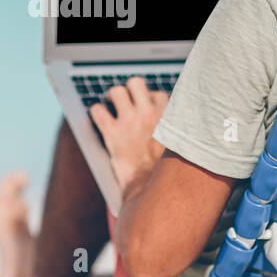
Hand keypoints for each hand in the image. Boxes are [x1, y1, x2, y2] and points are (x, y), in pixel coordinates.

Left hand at [89, 77, 167, 198]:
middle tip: (124, 101)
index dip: (150, 101)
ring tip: (109, 104)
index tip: (147, 108)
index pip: (159, 94)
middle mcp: (150, 114)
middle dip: (129, 90)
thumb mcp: (180, 149)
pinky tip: (99, 118)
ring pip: (116, 91)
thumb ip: (177, 135)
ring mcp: (130, 122)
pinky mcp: (113, 133)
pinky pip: (98, 111)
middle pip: (136, 84)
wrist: (151, 192)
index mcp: (169, 117)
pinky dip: (96, 112)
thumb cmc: (166, 174)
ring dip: (111, 97)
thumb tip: (178, 130)